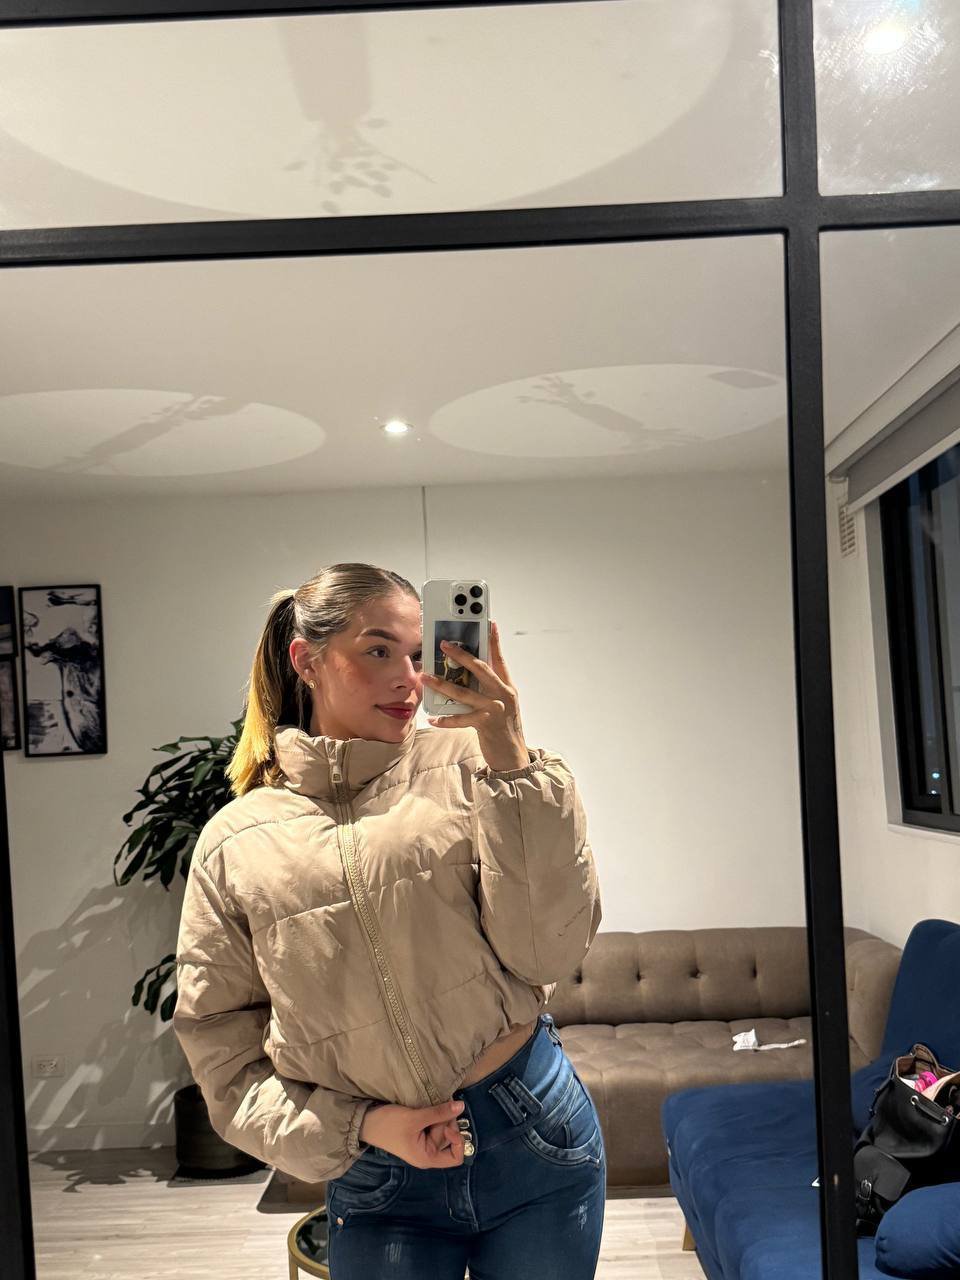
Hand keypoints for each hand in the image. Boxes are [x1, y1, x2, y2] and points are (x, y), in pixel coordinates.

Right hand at [359, 1100, 466, 1168]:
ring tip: (432, 1103)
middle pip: (450, 1138)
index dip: (458, 1141)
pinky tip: (429, 1105)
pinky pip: (434, 1123)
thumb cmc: (389, 1125)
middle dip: (447, 1121)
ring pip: (442, 1128)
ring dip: (441, 1114)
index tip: (448, 1125)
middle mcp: (428, 1152)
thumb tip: (462, 1107)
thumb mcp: (415, 1118)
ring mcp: (423, 1141)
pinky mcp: (419, 1131)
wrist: (366, 1121)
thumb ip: (439, 1113)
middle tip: (439, 1106)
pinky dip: (434, 1114)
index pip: (456, 1157)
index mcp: (427, 1157)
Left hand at [420, 620, 529, 771]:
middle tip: (444, 644)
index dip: (493, 640)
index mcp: (506, 686)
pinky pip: (460, 719)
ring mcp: (494, 709)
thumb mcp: (501, 703)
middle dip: (461, 655)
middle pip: (480, 669)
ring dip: (442, 684)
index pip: (498, 659)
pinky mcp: (486, 724)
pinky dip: (445, 719)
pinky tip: (432, 718)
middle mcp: (503, 694)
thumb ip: (489, 687)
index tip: (488, 623)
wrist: (513, 755)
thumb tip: (469, 671)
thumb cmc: (504, 727)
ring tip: (426, 678)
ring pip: (465, 692)